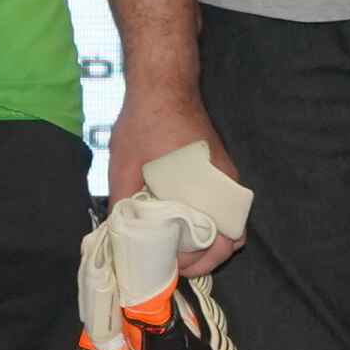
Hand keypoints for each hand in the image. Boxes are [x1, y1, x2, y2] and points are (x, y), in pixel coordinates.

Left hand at [102, 87, 239, 275]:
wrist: (163, 84)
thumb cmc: (144, 123)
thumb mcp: (124, 166)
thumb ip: (121, 204)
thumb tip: (118, 237)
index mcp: (207, 188)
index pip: (217, 243)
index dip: (193, 262)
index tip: (166, 265)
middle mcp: (225, 186)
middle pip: (232, 241)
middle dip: (206, 260)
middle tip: (174, 265)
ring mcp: (226, 178)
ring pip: (231, 226)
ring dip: (210, 244)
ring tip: (178, 251)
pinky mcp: (220, 171)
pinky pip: (224, 209)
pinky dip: (210, 226)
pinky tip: (182, 227)